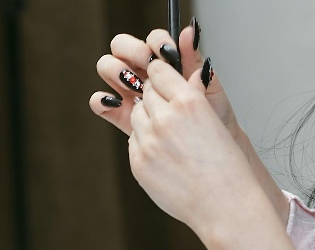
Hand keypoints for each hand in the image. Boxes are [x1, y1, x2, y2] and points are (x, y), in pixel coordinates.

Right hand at [91, 26, 236, 137]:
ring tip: (135, 87)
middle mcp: (145, 73)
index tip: (166, 52)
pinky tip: (119, 103)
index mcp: (167, 61)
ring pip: (108, 68)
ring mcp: (130, 92)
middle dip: (132, 52)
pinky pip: (101, 102)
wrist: (210, 151)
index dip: (155, 42)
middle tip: (147, 68)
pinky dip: (102, 99)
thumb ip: (194, 61)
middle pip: (122, 47)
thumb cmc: (213, 117)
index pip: (153, 40)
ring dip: (117, 72)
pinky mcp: (120, 114)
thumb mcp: (208, 87)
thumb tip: (188, 33)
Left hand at [127, 59, 267, 235]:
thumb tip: (190, 74)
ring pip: (136, 116)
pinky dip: (144, 144)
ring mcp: (148, 142)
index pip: (158, 71)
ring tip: (169, 136)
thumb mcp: (215, 120)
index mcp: (189, 102)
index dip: (160, 76)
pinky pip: (133, 142)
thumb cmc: (226, 165)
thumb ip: (193, 96)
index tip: (163, 82)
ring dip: (147, 120)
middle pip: (144, 94)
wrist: (223, 203)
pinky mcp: (138, 163)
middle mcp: (165, 118)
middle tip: (168, 112)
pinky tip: (164, 155)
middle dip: (154, 98)